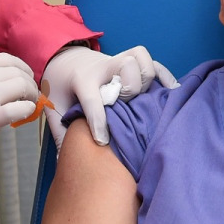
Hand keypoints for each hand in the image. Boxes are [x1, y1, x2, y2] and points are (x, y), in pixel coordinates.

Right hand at [0, 53, 39, 163]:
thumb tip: (8, 78)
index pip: (3, 58)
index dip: (20, 66)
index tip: (25, 76)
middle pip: (15, 71)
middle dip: (28, 81)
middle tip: (31, 93)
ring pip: (21, 85)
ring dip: (31, 94)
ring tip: (29, 102)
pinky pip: (20, 108)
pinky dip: (28, 109)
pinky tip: (26, 113)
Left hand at [41, 45, 177, 147]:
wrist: (66, 60)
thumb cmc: (62, 88)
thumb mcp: (54, 107)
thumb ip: (61, 133)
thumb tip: (66, 164)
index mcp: (82, 79)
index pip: (92, 98)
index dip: (98, 121)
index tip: (103, 140)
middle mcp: (103, 66)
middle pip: (125, 66)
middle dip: (130, 89)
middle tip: (126, 107)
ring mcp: (120, 61)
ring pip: (141, 59)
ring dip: (146, 79)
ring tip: (143, 99)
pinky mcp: (133, 63)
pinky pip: (154, 63)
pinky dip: (165, 77)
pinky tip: (170, 93)